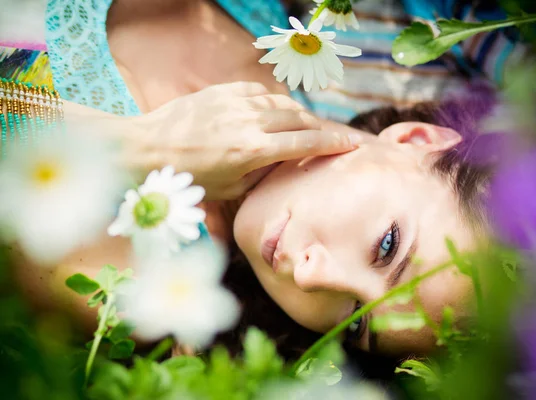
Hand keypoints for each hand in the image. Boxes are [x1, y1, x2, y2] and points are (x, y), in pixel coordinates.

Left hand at [129, 82, 358, 199]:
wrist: (147, 148)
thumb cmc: (189, 177)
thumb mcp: (231, 189)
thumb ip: (264, 173)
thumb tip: (286, 161)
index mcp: (254, 150)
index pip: (307, 143)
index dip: (334, 144)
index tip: (352, 144)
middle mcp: (250, 121)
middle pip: (301, 119)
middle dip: (322, 129)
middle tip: (334, 137)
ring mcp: (237, 102)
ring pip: (283, 103)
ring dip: (300, 115)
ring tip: (306, 126)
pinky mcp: (224, 91)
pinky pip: (261, 92)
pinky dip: (274, 102)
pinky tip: (275, 112)